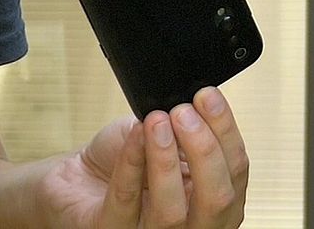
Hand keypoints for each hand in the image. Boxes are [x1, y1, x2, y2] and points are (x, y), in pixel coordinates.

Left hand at [34, 89, 249, 227]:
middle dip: (206, 151)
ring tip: (157, 121)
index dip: (226, 133)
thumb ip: (186, 128)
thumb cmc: (125, 159)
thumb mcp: (164, 136)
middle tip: (184, 112)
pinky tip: (135, 133)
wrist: (77, 176)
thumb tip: (200, 107)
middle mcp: (188, 223)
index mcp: (209, 198)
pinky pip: (126, 200)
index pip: (236, 173)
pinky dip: (133, 161)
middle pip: (217, 201)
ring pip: (173, 212)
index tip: (207, 96)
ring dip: (167, 160)